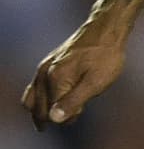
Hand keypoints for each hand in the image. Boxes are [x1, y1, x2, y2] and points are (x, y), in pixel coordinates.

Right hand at [22, 16, 127, 130]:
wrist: (106, 29)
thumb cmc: (105, 56)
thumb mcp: (96, 82)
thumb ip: (74, 101)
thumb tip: (54, 119)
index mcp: (55, 80)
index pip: (53, 114)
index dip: (70, 116)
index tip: (83, 107)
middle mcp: (43, 75)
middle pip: (38, 110)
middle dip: (54, 116)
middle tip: (75, 112)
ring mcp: (43, 68)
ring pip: (32, 101)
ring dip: (43, 110)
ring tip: (58, 113)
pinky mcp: (46, 64)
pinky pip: (35, 89)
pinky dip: (41, 99)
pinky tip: (54, 100)